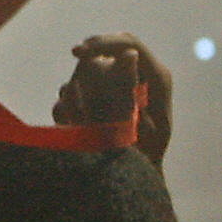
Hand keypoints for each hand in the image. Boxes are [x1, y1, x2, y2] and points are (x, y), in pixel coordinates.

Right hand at [54, 32, 171, 169]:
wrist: (135, 179)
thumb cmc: (144, 155)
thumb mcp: (141, 122)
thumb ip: (131, 88)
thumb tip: (128, 54)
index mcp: (155, 77)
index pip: (127, 42)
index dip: (101, 43)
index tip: (74, 53)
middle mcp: (135, 77)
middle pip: (99, 57)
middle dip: (82, 79)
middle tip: (78, 109)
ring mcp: (112, 89)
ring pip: (80, 76)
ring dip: (75, 98)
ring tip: (84, 126)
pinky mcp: (95, 101)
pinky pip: (70, 93)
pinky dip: (66, 109)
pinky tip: (75, 128)